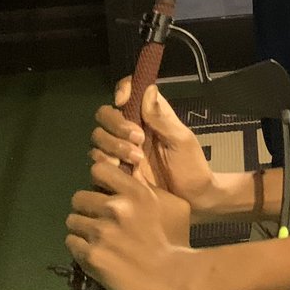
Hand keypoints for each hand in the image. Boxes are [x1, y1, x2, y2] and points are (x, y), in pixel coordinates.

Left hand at [65, 158, 194, 289]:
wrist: (172, 277)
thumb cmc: (175, 239)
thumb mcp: (171, 204)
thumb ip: (147, 189)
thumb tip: (129, 176)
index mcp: (135, 192)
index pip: (98, 170)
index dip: (98, 181)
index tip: (104, 191)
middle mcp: (114, 207)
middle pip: (79, 197)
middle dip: (87, 208)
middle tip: (98, 219)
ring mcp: (101, 232)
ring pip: (73, 221)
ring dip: (82, 228)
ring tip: (96, 239)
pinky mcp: (91, 255)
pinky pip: (72, 243)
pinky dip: (80, 247)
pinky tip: (94, 252)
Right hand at [90, 83, 224, 216]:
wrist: (192, 201)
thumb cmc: (191, 166)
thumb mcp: (181, 140)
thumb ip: (162, 117)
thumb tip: (148, 89)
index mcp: (149, 115)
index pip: (128, 92)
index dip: (122, 91)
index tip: (122, 102)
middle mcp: (132, 129)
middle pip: (106, 115)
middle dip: (117, 125)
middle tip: (139, 139)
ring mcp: (121, 150)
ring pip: (99, 138)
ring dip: (114, 146)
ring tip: (137, 160)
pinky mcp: (115, 170)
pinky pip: (98, 161)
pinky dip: (106, 163)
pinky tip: (125, 171)